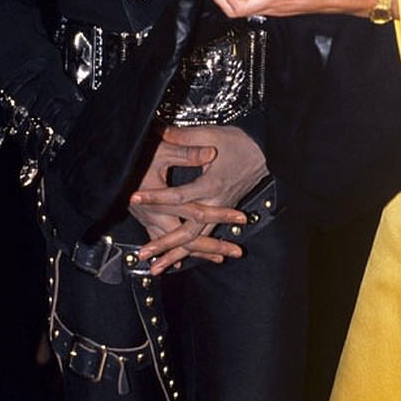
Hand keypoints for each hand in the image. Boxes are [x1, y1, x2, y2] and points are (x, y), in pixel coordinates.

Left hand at [129, 125, 265, 274]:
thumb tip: (159, 131)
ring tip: (155, 268)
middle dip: (165, 244)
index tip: (135, 198)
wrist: (265, 154)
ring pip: (197, 239)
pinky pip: (204, 236)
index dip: (156, 198)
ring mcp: (220, 211)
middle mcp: (216, 203)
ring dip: (176, 255)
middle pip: (189, 230)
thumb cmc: (238, 143)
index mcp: (212, 184)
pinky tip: (176, 261)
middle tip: (143, 253)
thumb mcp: (211, 134)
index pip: (180, 196)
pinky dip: (191, 251)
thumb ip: (184, 138)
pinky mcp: (221, 214)